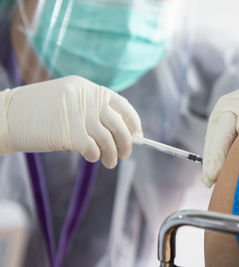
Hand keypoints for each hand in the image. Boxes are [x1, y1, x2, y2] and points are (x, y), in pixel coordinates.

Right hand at [0, 75, 141, 168]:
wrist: (5, 116)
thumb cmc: (36, 112)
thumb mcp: (67, 99)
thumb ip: (91, 109)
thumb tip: (118, 130)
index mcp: (87, 88)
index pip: (121, 104)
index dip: (133, 121)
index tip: (138, 134)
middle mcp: (86, 98)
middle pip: (119, 123)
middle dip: (127, 142)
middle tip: (125, 153)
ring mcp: (78, 115)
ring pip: (108, 139)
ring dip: (113, 154)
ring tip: (110, 162)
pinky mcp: (70, 133)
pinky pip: (93, 149)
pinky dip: (96, 156)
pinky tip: (93, 158)